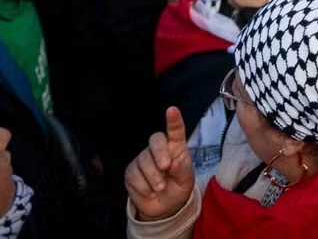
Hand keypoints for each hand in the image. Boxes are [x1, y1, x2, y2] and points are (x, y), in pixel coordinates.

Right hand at [125, 107, 194, 221]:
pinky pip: (134, 176)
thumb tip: (174, 163)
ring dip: (154, 178)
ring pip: (144, 162)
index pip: (175, 131)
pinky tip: (150, 191)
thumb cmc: (178, 186)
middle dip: (160, 153)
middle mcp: (158, 149)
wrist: (164, 206)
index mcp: (176, 147)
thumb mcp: (186, 180)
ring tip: (161, 187)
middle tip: (166, 167)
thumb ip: (182, 171)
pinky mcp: (131, 171)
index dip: (173, 120)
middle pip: (155, 140)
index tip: (172, 110)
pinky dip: (144, 187)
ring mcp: (143, 159)